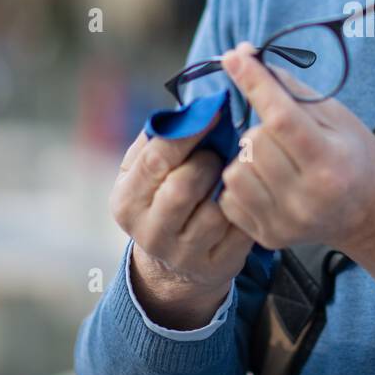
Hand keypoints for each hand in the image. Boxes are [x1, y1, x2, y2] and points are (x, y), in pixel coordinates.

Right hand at [110, 122, 252, 328]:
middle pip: (184, 186)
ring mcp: (184, 255)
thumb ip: (160, 140)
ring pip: (216, 211)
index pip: (157, 159)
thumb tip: (194, 107)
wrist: (174, 264)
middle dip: (208, 161)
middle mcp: (150, 233)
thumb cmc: (161, 198)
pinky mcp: (217, 267)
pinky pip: (241, 230)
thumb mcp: (144, 172)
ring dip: (231, 185)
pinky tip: (248, 196)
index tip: (214, 111)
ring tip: (233, 173)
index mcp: (127, 202)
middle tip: (219, 152)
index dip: (189, 132)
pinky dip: (248, 207)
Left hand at [217, 42, 374, 290]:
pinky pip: (229, 197)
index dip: (255, 84)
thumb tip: (244, 55)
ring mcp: (285, 222)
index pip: (282, 118)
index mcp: (330, 163)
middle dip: (261, 128)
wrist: (369, 216)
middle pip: (254, 142)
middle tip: (283, 134)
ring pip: (235, 170)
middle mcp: (307, 198)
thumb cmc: (355, 157)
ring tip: (274, 159)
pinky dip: (242, 182)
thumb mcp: (337, 118)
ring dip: (247, 156)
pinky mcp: (268, 237)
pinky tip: (266, 182)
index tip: (233, 57)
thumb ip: (290, 89)